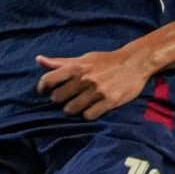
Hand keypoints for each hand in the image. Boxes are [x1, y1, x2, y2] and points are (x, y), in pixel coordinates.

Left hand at [35, 47, 156, 118]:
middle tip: (67, 98)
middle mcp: (84, 79)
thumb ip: (61, 62)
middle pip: (58, 98)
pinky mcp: (110, 101)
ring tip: (80, 104)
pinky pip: (89, 115)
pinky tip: (92, 109)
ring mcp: (97, 91)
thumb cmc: (107, 61)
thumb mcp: (84, 58)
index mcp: (76, 67)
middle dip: (60, 100)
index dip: (42, 88)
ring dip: (73, 109)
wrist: (136, 62)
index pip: (48, 80)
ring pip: (71, 109)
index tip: (45, 92)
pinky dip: (88, 114)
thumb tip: (38, 60)